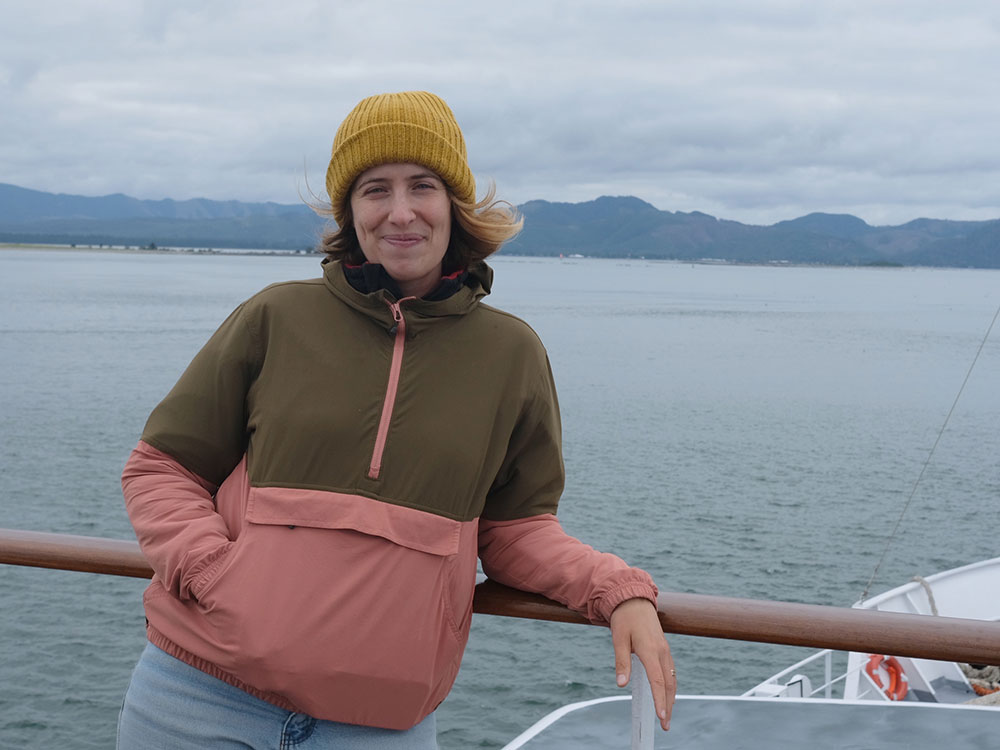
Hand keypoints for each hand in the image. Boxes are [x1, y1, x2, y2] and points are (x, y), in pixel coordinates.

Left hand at [608, 597, 675, 730]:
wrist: (635, 600)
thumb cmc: (625, 619)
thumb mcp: (618, 639)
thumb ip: (621, 662)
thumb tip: (621, 684)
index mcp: (650, 649)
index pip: (657, 680)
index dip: (660, 699)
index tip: (661, 716)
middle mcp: (661, 651)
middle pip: (669, 683)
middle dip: (668, 705)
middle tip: (665, 724)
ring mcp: (665, 650)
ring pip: (672, 678)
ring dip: (671, 697)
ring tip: (667, 715)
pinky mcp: (664, 649)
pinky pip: (671, 671)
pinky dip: (671, 686)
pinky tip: (668, 695)